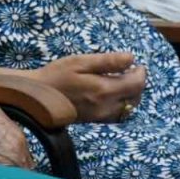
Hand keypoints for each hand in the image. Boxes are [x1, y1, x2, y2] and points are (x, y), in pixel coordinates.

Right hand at [29, 52, 146, 122]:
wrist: (38, 97)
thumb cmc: (56, 75)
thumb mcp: (79, 62)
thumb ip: (107, 61)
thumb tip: (131, 58)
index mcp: (104, 90)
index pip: (136, 84)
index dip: (140, 73)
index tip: (137, 64)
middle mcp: (107, 106)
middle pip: (136, 97)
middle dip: (137, 84)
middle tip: (130, 71)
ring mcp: (102, 116)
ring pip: (129, 108)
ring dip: (131, 95)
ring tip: (123, 81)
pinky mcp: (96, 120)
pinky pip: (119, 114)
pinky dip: (123, 104)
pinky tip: (113, 94)